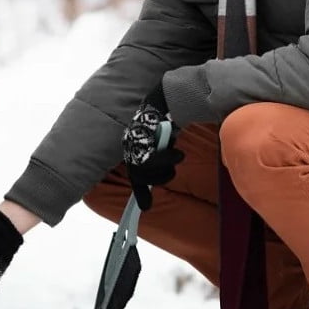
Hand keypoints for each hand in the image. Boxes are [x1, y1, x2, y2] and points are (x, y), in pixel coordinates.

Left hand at [122, 84, 183, 210]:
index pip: (135, 176)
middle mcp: (130, 147)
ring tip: (176, 156)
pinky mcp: (141, 139)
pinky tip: (177, 153)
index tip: (145, 208)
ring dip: (165, 168)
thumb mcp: (163, 148)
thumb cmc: (164, 124)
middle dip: (158, 178)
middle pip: (140, 177)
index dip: (140, 192)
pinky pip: (152, 160)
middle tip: (170, 172)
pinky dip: (168, 159)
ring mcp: (134, 143)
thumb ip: (161, 164)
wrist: (166, 100)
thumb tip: (166, 175)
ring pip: (146, 170)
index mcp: (133, 150)